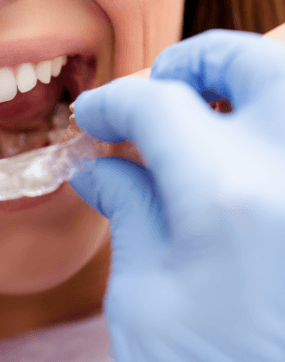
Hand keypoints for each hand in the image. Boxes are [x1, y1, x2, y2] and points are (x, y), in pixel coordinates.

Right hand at [71, 30, 284, 361]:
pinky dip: (268, 130)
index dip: (116, 102)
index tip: (94, 117)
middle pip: (259, 61)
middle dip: (199, 60)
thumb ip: (129, 212)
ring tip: (205, 111)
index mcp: (231, 199)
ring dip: (249, 81)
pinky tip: (237, 157)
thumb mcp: (144, 300)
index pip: (161, 106)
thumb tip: (100, 165)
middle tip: (160, 87)